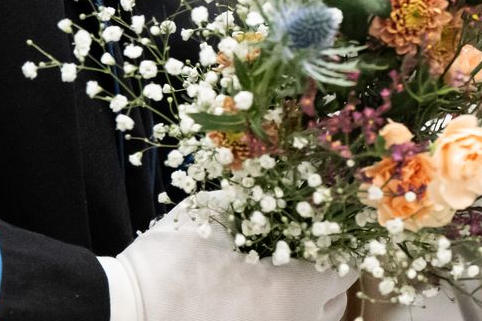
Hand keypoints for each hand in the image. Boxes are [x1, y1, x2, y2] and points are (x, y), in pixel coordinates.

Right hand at [113, 194, 353, 320]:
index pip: (349, 266)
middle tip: (305, 244)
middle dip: (327, 271)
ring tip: (280, 271)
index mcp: (299, 289)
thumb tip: (282, 176)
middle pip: (335, 299)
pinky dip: (281, 311)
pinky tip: (257, 293)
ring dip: (308, 297)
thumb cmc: (177, 259)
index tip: (328, 222)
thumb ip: (258, 195)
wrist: (132, 307)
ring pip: (313, 320)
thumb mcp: (218, 211)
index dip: (342, 240)